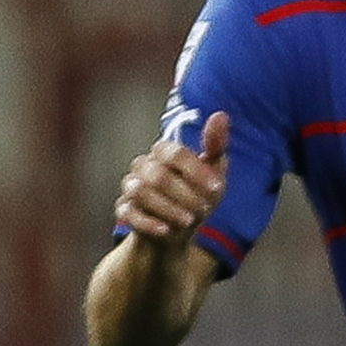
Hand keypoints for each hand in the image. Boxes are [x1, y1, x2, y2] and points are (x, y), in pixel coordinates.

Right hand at [116, 113, 228, 243]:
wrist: (180, 230)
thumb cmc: (198, 195)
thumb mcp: (214, 172)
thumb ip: (216, 146)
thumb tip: (221, 115)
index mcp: (164, 152)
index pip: (175, 153)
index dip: (197, 171)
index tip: (218, 188)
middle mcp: (144, 166)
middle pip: (158, 176)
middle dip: (186, 195)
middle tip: (205, 209)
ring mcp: (131, 187)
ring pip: (141, 192)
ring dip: (168, 208)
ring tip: (189, 221)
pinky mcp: (125, 209)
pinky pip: (128, 213)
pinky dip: (147, 223)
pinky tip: (166, 230)